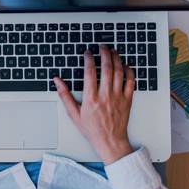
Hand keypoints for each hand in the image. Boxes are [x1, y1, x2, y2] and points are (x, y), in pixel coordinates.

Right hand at [54, 45, 134, 163]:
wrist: (110, 141)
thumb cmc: (92, 129)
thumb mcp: (74, 114)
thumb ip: (65, 95)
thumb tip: (57, 81)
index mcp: (91, 98)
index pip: (90, 72)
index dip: (89, 59)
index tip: (87, 53)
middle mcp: (106, 96)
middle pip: (107, 68)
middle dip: (104, 53)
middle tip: (101, 47)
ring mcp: (118, 97)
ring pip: (119, 72)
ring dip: (116, 59)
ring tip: (113, 51)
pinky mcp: (128, 100)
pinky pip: (131, 81)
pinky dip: (129, 71)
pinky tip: (125, 65)